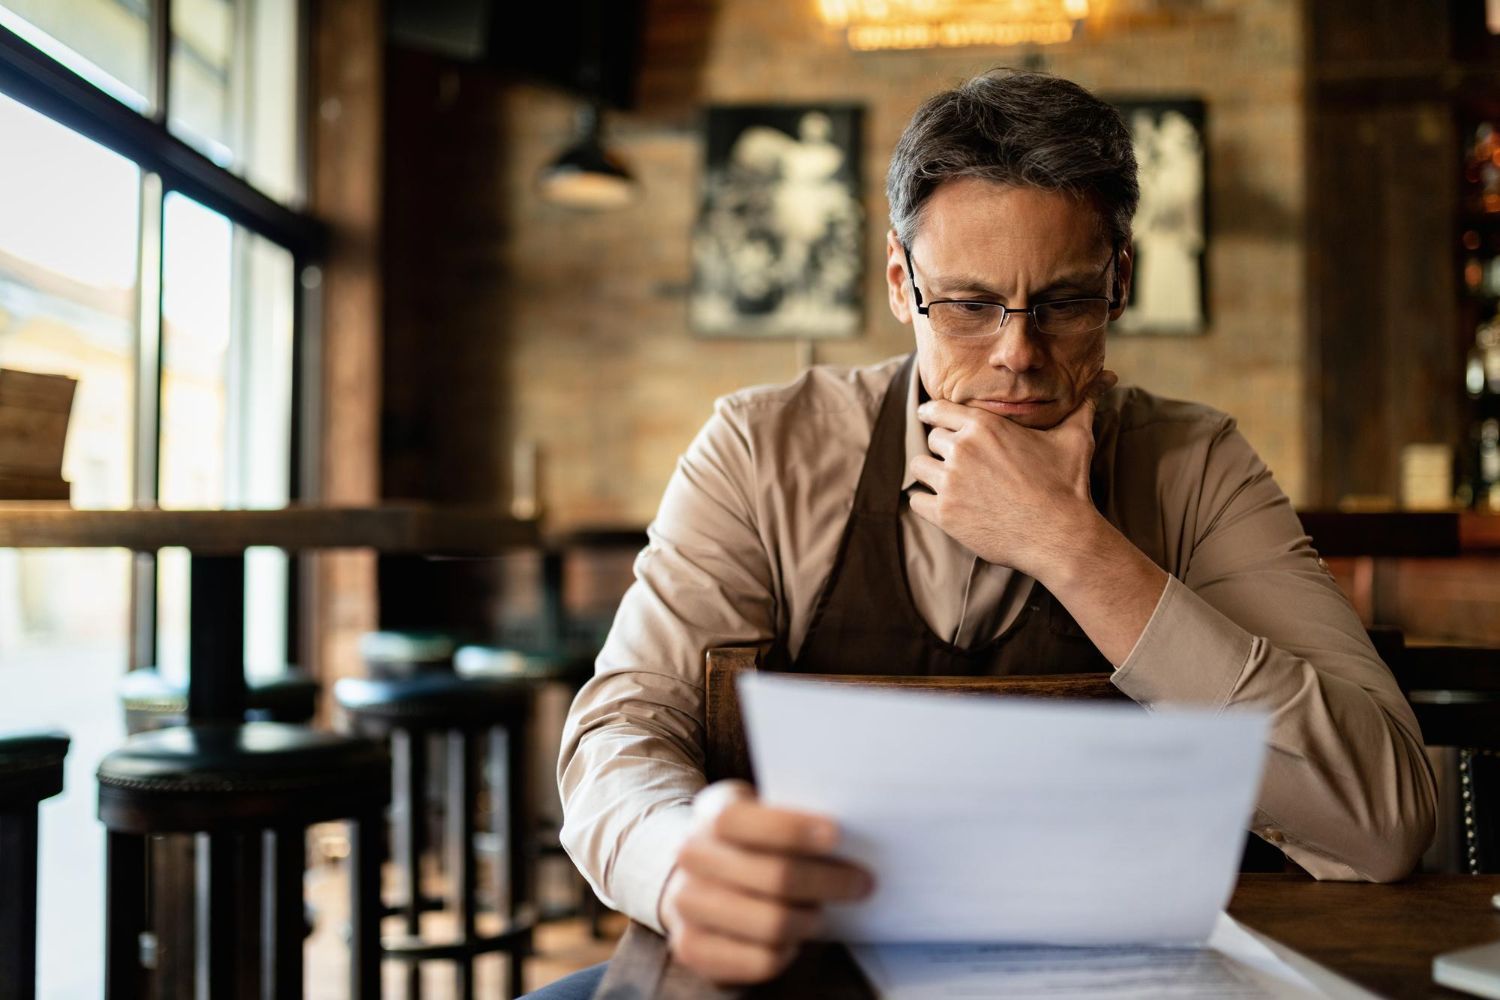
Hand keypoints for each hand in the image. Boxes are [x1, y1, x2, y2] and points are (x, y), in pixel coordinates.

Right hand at [659, 780, 873, 984]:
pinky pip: (760, 961)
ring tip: (821, 913)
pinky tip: (793, 939)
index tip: (836, 835)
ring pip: (772, 923)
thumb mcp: (762, 813)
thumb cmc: (748, 843)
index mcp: (713, 814)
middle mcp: (692, 857)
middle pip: (775, 877)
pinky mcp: (691, 947)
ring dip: (810, 920)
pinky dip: (788, 953)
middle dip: (829, 882)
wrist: (692, 875)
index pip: (744, 820)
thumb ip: (793, 819)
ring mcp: (686, 904)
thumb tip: (853, 837)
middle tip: (861, 883)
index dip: (791, 828)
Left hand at [907, 371, 1116, 579]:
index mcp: (984, 425)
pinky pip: (916, 500)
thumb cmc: (1068, 485)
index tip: (930, 418)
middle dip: (943, 449)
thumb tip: (1105, 380)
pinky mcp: (945, 513)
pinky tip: (943, 506)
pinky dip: (927, 503)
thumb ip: (1081, 407)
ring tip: (948, 484)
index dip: (933, 414)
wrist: (1061, 534)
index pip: (938, 409)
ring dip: (931, 474)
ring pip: (920, 467)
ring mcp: (950, 482)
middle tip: (959, 463)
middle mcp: (962, 449)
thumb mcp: (1075, 438)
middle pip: (932, 439)